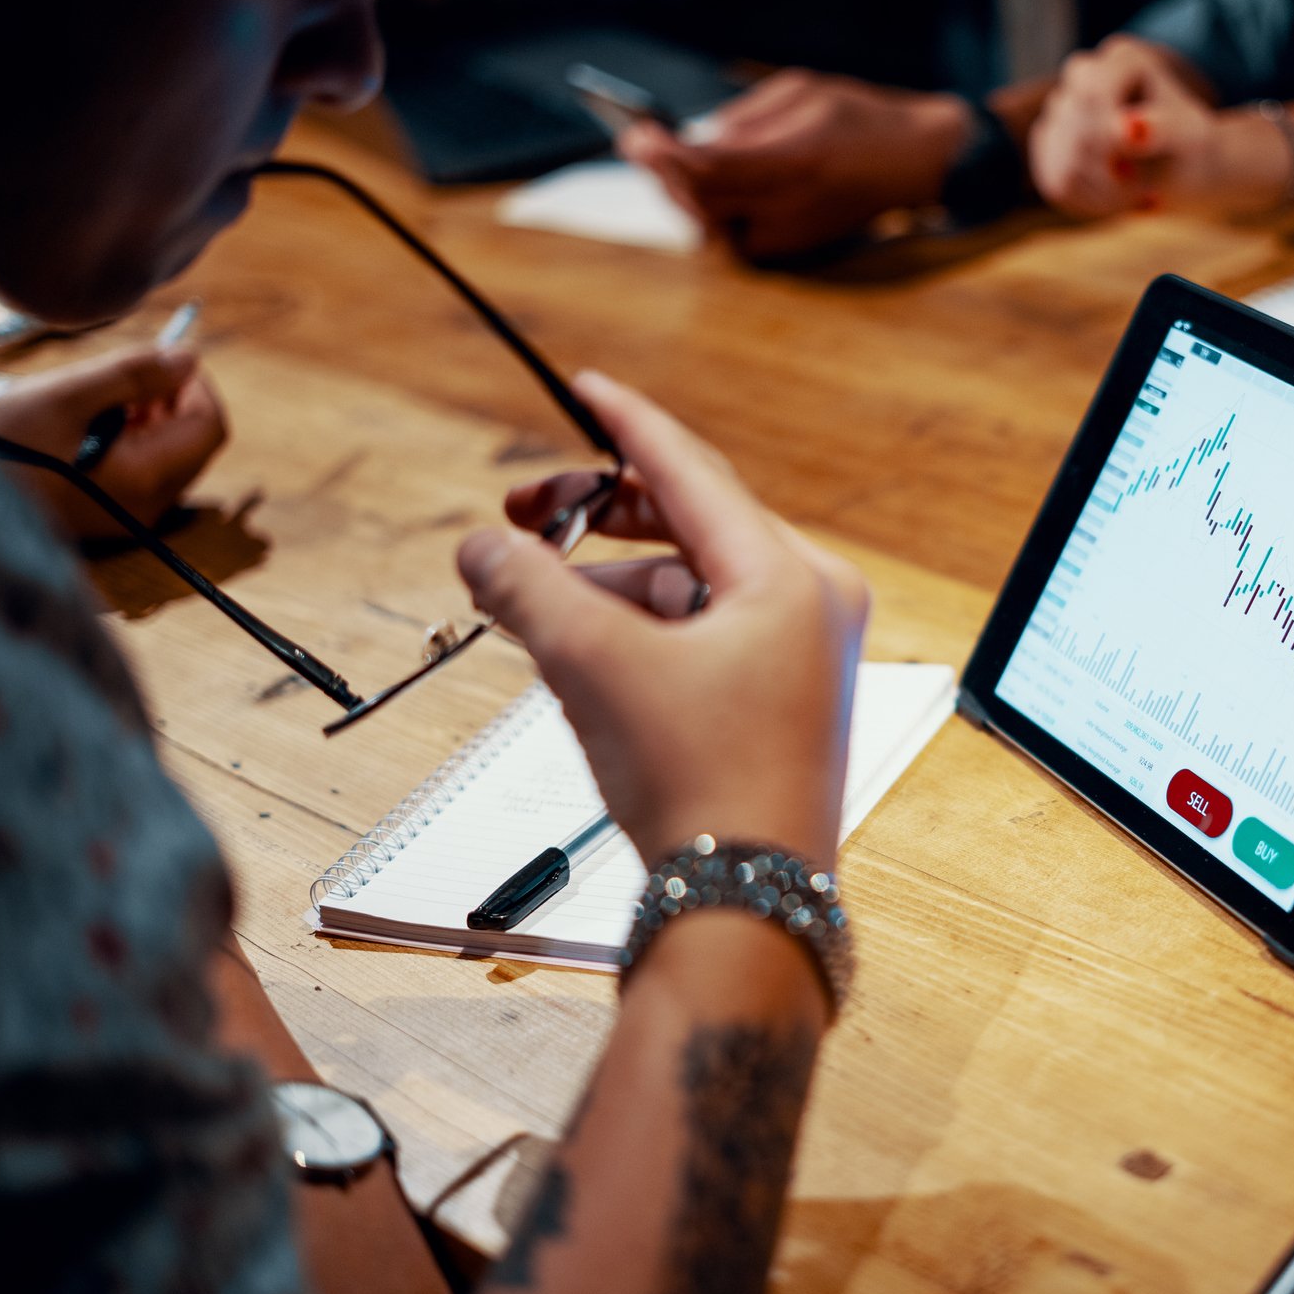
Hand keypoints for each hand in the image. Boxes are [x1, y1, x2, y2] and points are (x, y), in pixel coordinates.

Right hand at [0, 344, 226, 538]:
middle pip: (195, 443)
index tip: (166, 359)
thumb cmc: (6, 445)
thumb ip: (133, 374)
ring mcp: (134, 518)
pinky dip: (135, 443)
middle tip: (129, 377)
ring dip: (153, 421)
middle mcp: (151, 507)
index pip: (210, 426)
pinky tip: (95, 427)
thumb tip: (190, 358)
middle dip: (173, 401)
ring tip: (104, 400)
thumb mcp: (66, 396)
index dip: (197, 386)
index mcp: (147, 477)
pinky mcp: (114, 518)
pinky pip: (147, 475)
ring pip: (172, 458)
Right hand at [457, 372, 868, 868]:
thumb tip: (483, 549)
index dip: (626, 427)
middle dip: (600, 518)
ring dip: (612, 582)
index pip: (692, 471)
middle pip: (691, 522)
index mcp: (789, 577)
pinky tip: (580, 644)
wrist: (743, 903)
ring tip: (533, 595)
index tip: (585, 389)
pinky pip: (703, 631)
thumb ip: (530, 590)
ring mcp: (803, 654)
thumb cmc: (702, 787)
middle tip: (525, 514)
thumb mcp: (594, 667)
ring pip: (691, 583)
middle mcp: (810, 603)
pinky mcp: (782, 697)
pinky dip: (642, 628)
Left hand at [624, 70, 973, 259]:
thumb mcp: (803, 93)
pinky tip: (694, 188)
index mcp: (797, 160)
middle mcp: (790, 206)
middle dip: (664, 174)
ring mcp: (789, 235)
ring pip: (709, 224)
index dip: (666, 155)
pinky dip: (706, 212)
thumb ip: (746, 120)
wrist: (912, 164)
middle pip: (701, 201)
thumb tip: (696, 143)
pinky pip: (729, 236)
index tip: (638, 135)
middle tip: (639, 144)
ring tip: (661, 162)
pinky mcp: (789, 251)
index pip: (710, 168)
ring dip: (680, 195)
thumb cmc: (860, 119)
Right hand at [1029, 35, 1224, 218]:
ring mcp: (1062, 107)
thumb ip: (1163, 128)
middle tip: (1144, 189)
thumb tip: (1130, 129)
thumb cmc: (1190, 146)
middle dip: (1111, 172)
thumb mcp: (1190, 136)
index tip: (1136, 170)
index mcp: (1123, 59)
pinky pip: (1055, 182)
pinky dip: (1089, 202)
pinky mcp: (1049, 143)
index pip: (1092, 93)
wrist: (1183, 168)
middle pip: (1076, 130)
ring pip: (1064, 162)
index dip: (1107, 136)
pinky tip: (1116, 199)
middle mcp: (1085, 74)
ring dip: (1104, 193)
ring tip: (1135, 194)